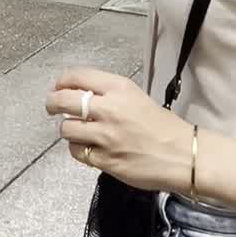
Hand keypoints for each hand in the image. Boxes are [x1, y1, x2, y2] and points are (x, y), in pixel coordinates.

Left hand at [46, 67, 191, 193]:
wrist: (183, 155)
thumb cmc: (163, 126)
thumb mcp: (136, 97)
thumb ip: (109, 95)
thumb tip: (81, 95)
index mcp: (119, 88)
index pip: (77, 76)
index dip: (62, 81)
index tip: (58, 87)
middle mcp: (109, 109)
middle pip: (63, 100)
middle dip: (52, 103)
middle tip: (52, 106)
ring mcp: (105, 136)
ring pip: (66, 128)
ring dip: (68, 129)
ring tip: (77, 130)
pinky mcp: (104, 160)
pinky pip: (77, 152)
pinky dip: (78, 149)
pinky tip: (87, 148)